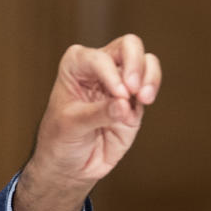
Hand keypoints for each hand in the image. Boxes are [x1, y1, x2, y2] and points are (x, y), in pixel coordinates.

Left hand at [13, 34, 160, 210]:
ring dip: (150, 77)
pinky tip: (139, 110)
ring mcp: (120, 83)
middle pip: (128, 45)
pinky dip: (150, 93)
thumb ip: (98, 113)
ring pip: (145, 62)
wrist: (69, 165)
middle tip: (134, 89)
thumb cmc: (60, 139)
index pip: (98, 58)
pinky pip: (149, 87)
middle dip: (135, 62)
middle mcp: (100, 67)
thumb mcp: (71, 126)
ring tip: (144, 99)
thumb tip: (125, 104)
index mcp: (76, 65)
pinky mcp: (134, 102)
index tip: (119, 95)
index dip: (110, 73)